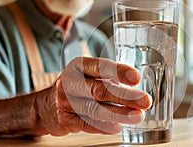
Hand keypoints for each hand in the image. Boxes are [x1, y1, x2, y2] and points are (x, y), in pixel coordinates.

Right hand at [35, 57, 151, 135]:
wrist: (47, 105)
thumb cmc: (77, 87)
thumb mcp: (89, 75)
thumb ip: (109, 78)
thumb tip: (137, 86)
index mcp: (79, 66)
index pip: (100, 66)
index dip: (119, 71)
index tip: (136, 78)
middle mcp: (70, 82)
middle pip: (100, 89)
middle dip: (125, 96)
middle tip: (145, 101)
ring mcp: (66, 102)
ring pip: (95, 109)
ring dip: (119, 113)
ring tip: (137, 116)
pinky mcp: (65, 120)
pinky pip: (87, 124)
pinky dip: (104, 126)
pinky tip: (118, 127)